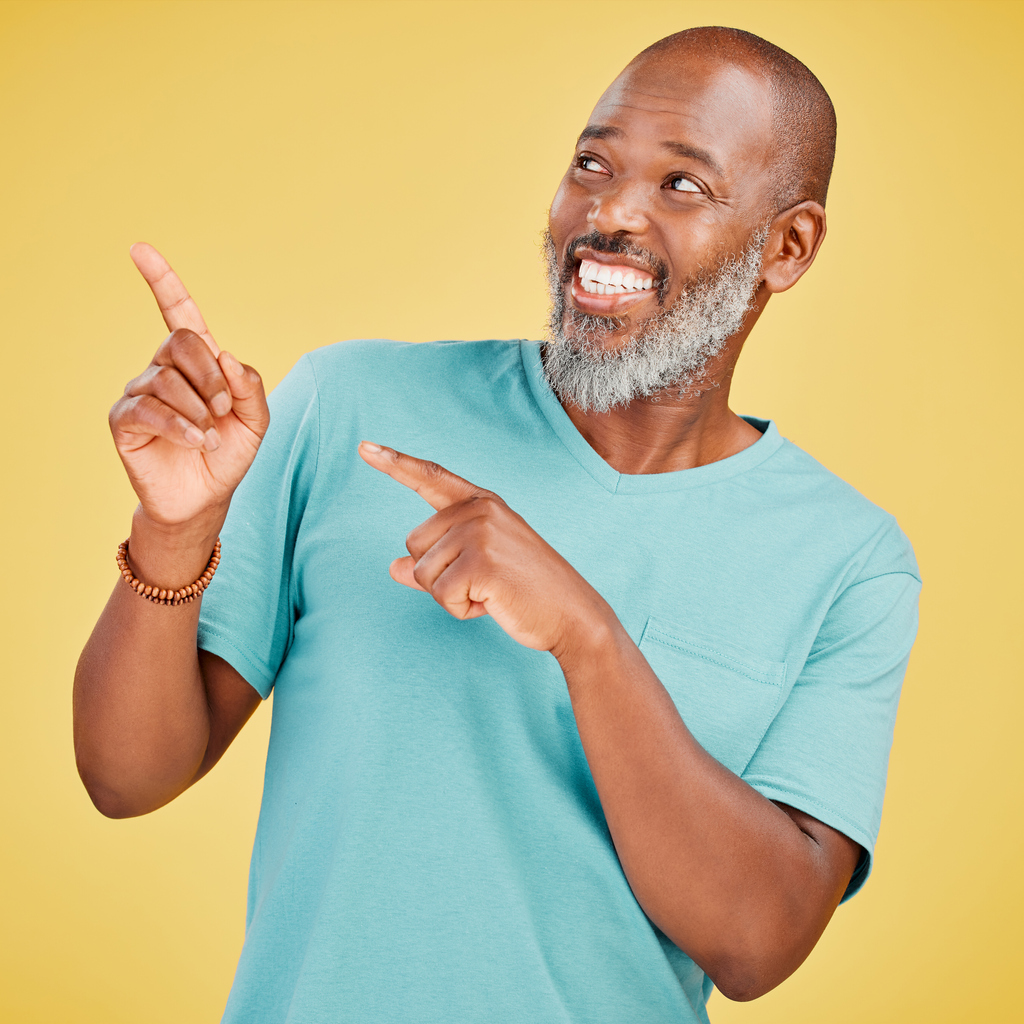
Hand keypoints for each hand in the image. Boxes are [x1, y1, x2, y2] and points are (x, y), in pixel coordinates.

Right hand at [109, 244, 269, 528]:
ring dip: (199, 408)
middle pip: (181, 341)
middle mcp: (163, 369)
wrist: (205, 498)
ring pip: (167, 378)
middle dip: (211, 375)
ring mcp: (141, 393)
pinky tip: (194, 441)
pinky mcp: (125, 420)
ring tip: (209, 436)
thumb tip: (226, 355)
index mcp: (197, 362)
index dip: (161, 280)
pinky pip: (150, 409)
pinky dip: (180, 425)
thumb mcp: (255, 422)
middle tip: (224, 410)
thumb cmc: (227, 455)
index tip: (140, 249)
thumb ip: (250, 387)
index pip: (176, 312)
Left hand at [358, 442, 612, 655]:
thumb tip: (393, 568)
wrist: (573, 615)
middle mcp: (480, 510)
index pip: (431, 477)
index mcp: (483, 503)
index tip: (364, 447)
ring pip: (423, 573)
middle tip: (486, 583)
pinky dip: (461, 609)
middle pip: (414, 544)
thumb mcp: (478, 570)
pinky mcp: (480, 562)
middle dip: (439, 575)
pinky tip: (492, 603)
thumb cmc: (525, 593)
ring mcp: (480, 533)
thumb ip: (435, 564)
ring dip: (451, 595)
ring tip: (492, 592)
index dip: (395, 463)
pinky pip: (440, 594)